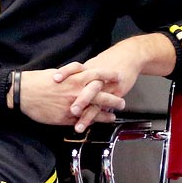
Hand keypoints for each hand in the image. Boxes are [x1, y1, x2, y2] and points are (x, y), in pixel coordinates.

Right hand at [13, 66, 125, 132]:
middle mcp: (78, 92)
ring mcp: (73, 105)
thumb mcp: (57, 73)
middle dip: (114, 99)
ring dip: (106, 114)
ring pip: (95, 110)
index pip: (98, 76)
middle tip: (122, 102)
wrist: (23, 92)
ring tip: (112, 116)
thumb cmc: (38, 81)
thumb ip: (71, 75)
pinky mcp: (66, 117)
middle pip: (102, 96)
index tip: (118, 77)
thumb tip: (79, 76)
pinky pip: (82, 121)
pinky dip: (91, 122)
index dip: (109, 76)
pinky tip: (95, 124)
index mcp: (76, 78)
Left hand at [52, 33, 176, 131]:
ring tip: (79, 126)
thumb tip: (57, 80)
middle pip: (84, 88)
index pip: (73, 69)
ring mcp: (105, 86)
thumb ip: (75, 74)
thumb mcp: (89, 65)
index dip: (64, 72)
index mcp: (86, 70)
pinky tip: (97, 122)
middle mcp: (95, 78)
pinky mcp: (115, 92)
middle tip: (70, 110)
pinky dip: (102, 116)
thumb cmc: (106, 61)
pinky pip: (106, 106)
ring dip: (86, 115)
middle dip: (78, 100)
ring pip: (94, 102)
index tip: (54, 79)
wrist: (127, 56)